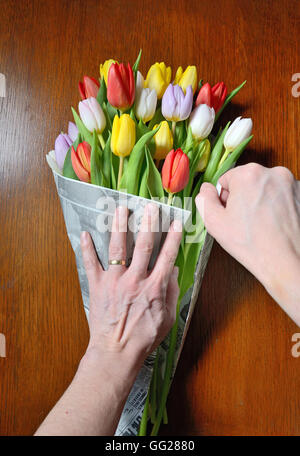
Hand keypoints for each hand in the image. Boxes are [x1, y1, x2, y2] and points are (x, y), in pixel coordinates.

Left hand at [80, 203, 181, 373]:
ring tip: (120, 209)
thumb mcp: (167, 317)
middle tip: (150, 207)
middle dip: (148, 223)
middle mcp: (135, 279)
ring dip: (120, 226)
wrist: (116, 352)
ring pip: (117, 248)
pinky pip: (91, 264)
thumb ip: (172, 293)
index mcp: (154, 287)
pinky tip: (84, 234)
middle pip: (143, 245)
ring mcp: (115, 281)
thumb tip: (174, 271)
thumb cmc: (144, 338)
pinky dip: (86, 249)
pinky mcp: (97, 286)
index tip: (176, 222)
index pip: (167, 256)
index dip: (173, 237)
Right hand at [196, 163, 299, 325]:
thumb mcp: (215, 223)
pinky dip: (276, 206)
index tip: (231, 214)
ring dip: (260, 201)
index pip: (227, 179)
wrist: (286, 262)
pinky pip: (280, 195)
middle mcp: (273, 173)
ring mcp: (291, 183)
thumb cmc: (253, 245)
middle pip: (247, 181)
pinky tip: (273, 224)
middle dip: (243, 198)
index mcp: (249, 175)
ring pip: (265, 188)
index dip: (224, 198)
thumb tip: (206, 190)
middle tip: (244, 222)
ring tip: (260, 225)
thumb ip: (204, 200)